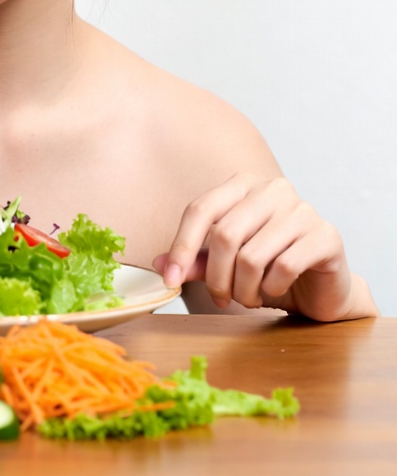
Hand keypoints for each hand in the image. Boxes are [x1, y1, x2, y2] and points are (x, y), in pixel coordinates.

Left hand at [153, 172, 364, 321]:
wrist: (322, 288)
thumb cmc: (269, 269)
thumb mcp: (227, 263)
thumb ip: (197, 259)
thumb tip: (160, 264)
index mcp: (243, 185)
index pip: (200, 209)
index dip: (180, 247)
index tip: (170, 280)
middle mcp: (272, 189)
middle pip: (224, 234)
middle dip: (215, 277)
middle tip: (220, 299)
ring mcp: (302, 210)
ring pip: (251, 256)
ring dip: (243, 289)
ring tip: (248, 298)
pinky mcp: (326, 236)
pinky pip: (284, 267)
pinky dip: (271, 288)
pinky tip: (274, 291)